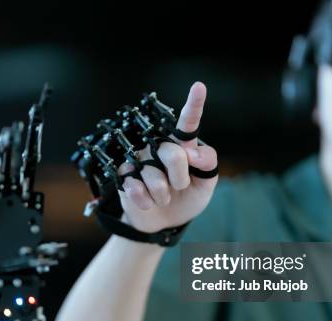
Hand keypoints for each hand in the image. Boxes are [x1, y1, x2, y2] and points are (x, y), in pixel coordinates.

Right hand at [117, 82, 218, 232]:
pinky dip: (147, 201)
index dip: (194, 105)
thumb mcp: (207, 183)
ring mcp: (140, 160)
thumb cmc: (187, 197)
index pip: (188, 123)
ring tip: (164, 197)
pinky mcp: (124, 175)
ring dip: (164, 195)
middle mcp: (158, 146)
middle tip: (180, 187)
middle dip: (180, 178)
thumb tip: (190, 152)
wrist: (164, 221)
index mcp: (182, 145)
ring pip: (155, 177)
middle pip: (173, 154)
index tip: (199, 87)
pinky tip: (148, 202)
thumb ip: (208, 162)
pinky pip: (136, 188)